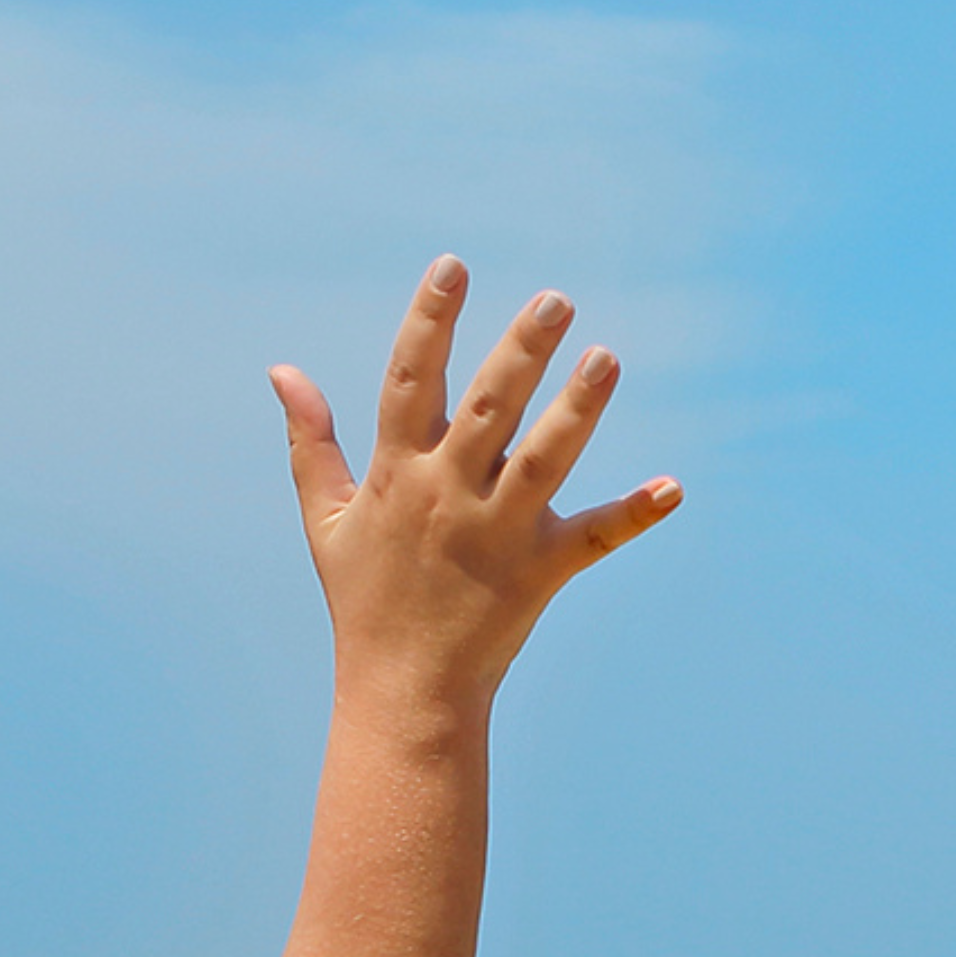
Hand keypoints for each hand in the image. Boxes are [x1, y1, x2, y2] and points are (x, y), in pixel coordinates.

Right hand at [274, 261, 682, 714]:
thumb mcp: (325, 517)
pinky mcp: (539, 573)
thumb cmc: (365, 598)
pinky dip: (634, 514)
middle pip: (489, 410)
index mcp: (397, 474)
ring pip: (543, 461)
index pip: (411, 381)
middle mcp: (448, 496)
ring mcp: (497, 534)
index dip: (430, 321)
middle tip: (556, 300)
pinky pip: (594, 539)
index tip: (453, 267)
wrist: (402, 689)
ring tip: (607, 358)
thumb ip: (310, 441)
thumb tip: (282, 370)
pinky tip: (673, 487)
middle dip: (521, 351)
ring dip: (577, 409)